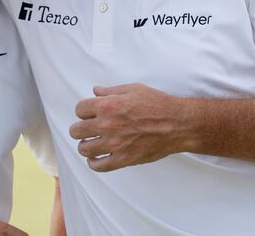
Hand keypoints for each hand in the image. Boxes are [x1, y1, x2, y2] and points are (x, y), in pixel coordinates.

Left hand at [69, 83, 186, 171]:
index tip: (88, 113)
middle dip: (79, 128)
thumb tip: (95, 91)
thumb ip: (111, 91)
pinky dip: (93, 163)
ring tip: (90, 143)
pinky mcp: (124, 159)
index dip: (83, 110)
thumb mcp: (133, 89)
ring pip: (84, 149)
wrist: (178, 124)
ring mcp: (114, 144)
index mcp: (108, 105)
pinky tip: (96, 158)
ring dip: (85, 145)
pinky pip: (99, 166)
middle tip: (86, 129)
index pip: (79, 109)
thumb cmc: (157, 104)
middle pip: (77, 130)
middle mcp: (107, 124)